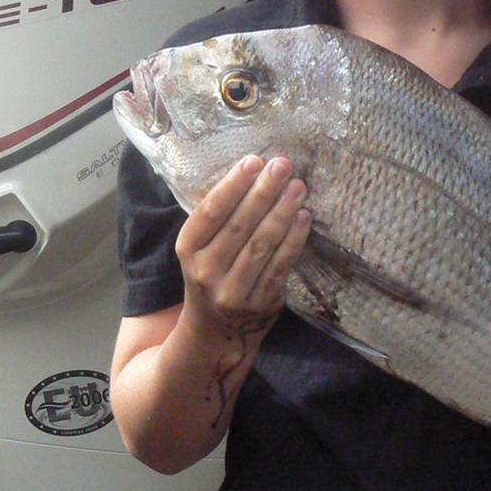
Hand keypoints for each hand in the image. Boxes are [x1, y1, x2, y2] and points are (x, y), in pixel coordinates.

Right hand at [175, 155, 310, 338]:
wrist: (216, 329)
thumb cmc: (212, 271)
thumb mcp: (201, 246)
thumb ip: (220, 216)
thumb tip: (255, 170)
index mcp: (187, 249)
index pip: (210, 212)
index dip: (233, 185)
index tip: (253, 161)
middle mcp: (206, 271)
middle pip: (239, 225)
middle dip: (264, 192)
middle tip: (283, 166)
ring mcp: (233, 290)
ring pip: (262, 244)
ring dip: (283, 212)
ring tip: (298, 187)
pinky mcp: (261, 302)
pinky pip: (281, 265)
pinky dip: (294, 239)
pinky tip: (303, 216)